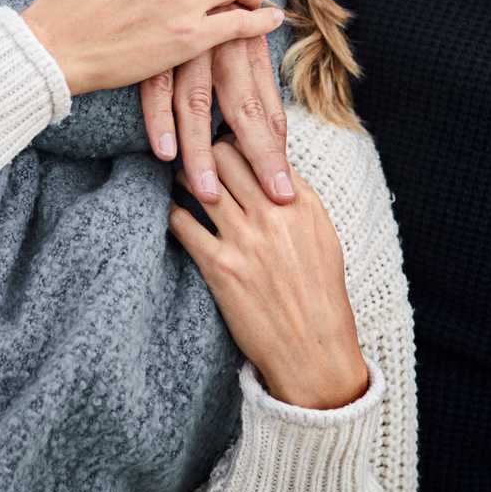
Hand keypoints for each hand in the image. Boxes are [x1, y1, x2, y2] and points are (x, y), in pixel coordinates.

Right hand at [141, 35, 292, 204]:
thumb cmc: (212, 8)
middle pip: (245, 107)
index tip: (285, 191)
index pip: (267, 107)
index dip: (277, 152)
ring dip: (202, 152)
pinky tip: (164, 152)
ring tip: (209, 193)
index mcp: (249, 45)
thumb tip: (272, 135)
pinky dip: (159, 120)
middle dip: (259, 155)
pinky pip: (156, 88)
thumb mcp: (240, 30)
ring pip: (196, 104)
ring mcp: (189, 45)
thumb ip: (252, 79)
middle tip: (272, 196)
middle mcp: (225, 44)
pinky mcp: (154, 46)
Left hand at [168, 139, 368, 409]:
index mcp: (301, 203)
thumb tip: (268, 168)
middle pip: (224, 154)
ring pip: (198, 181)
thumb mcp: (321, 237)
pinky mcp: (220, 266)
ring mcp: (245, 239)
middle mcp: (273, 214)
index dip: (237, 140)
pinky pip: (181, 221)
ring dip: (183, 177)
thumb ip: (296, 199)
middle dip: (206, 150)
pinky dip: (170, 211)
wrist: (313, 350)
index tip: (223, 142)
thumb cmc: (318, 295)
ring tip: (178, 179)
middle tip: (194, 156)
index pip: (260, 148)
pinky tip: (169, 211)